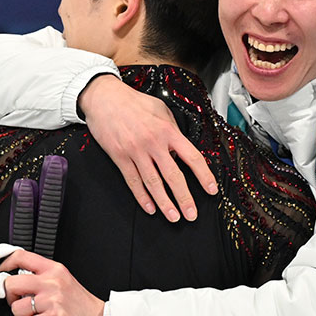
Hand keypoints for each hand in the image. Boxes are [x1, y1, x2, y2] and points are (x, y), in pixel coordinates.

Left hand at [0, 249, 104, 315]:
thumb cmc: (80, 303)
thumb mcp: (63, 279)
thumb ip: (42, 275)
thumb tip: (16, 277)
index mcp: (54, 269)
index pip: (22, 257)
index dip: (6, 263)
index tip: (1, 271)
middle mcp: (51, 282)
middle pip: (11, 283)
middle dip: (9, 295)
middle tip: (17, 300)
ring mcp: (51, 300)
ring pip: (16, 308)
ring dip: (20, 315)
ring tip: (32, 315)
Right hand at [78, 74, 217, 221]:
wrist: (105, 98)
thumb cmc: (134, 103)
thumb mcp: (161, 110)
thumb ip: (173, 130)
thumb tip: (182, 148)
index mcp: (168, 131)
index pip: (192, 157)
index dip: (204, 175)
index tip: (211, 190)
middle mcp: (153, 143)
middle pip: (173, 176)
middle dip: (184, 198)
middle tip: (191, 214)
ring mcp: (135, 151)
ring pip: (153, 183)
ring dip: (164, 203)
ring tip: (173, 217)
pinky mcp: (119, 157)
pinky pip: (133, 181)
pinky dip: (142, 197)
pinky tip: (150, 208)